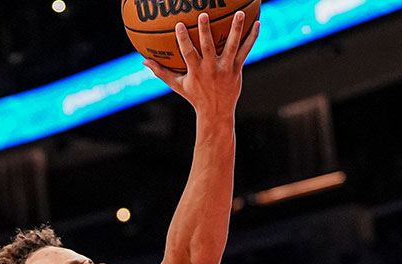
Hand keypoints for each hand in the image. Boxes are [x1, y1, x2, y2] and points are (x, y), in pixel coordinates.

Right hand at [144, 11, 259, 118]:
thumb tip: (144, 61)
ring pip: (232, 46)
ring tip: (239, 13)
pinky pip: (245, 51)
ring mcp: (226, 68)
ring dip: (236, 29)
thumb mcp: (177, 85)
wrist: (216, 113)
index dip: (183, 39)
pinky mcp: (237, 69)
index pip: (188, 53)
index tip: (179, 25)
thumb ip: (161, 72)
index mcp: (196, 71)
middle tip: (203, 15)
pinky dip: (252, 37)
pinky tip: (257, 23)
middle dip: (205, 31)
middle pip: (208, 47)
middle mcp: (211, 68)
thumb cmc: (195, 97)